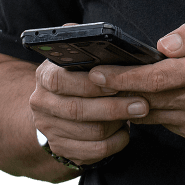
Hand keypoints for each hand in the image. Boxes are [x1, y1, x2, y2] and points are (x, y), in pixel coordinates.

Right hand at [29, 23, 149, 166]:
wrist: (54, 109)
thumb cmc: (76, 75)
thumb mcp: (74, 57)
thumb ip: (81, 43)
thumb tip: (89, 32)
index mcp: (45, 75)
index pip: (60, 80)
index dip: (91, 83)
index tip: (118, 82)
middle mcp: (42, 103)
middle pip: (78, 109)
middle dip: (114, 106)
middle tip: (143, 103)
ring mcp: (50, 129)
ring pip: (88, 132)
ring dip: (117, 124)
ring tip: (139, 112)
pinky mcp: (62, 149)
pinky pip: (91, 152)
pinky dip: (113, 144)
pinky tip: (126, 132)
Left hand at [88, 16, 184, 139]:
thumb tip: (162, 45)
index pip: (155, 78)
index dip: (124, 77)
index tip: (98, 72)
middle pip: (146, 99)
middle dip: (114, 91)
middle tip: (87, 81)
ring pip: (150, 115)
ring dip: (125, 104)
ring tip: (102, 89)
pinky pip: (163, 122)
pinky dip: (146, 111)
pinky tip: (133, 99)